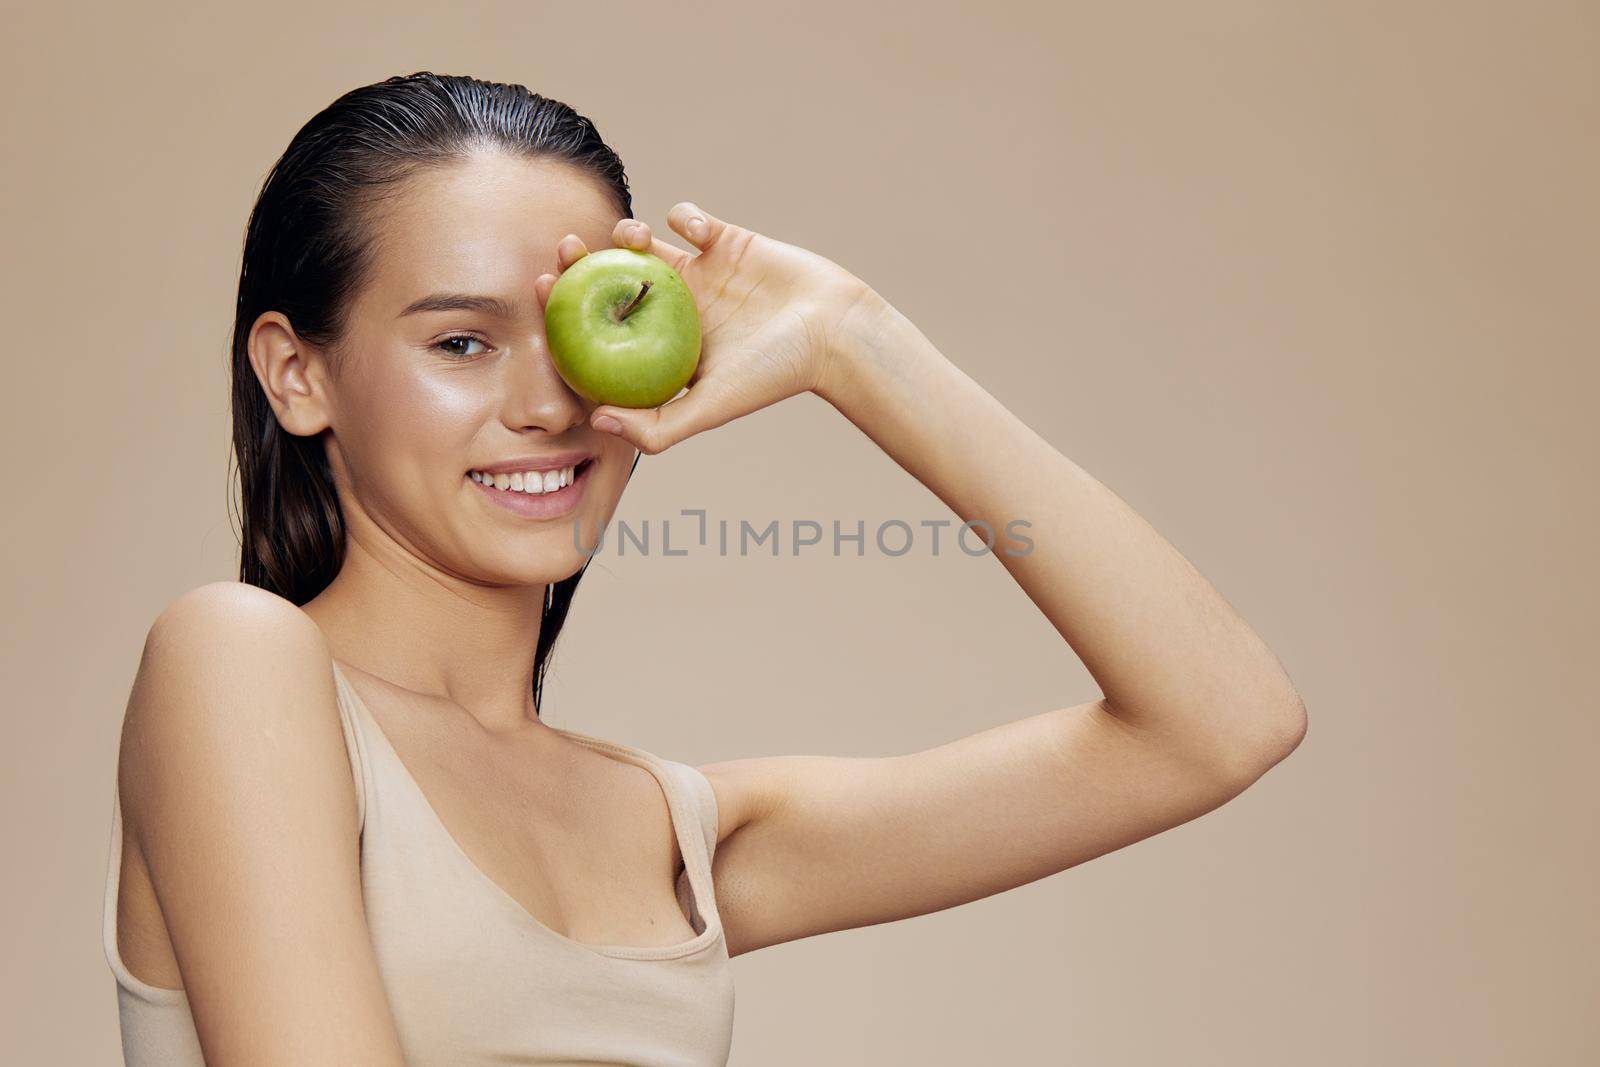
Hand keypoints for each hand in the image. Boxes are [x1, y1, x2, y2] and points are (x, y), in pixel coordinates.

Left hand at [534, 202, 882, 454]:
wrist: (833, 334)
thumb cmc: (774, 374)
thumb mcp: (710, 408)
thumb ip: (656, 426)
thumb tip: (596, 420)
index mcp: (661, 346)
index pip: (598, 326)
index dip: (564, 307)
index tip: (541, 288)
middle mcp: (673, 309)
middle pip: (609, 279)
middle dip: (580, 259)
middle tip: (566, 248)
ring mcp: (698, 272)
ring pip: (644, 244)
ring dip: (629, 233)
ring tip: (633, 238)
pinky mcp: (725, 240)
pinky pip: (690, 218)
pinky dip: (683, 216)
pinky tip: (691, 231)